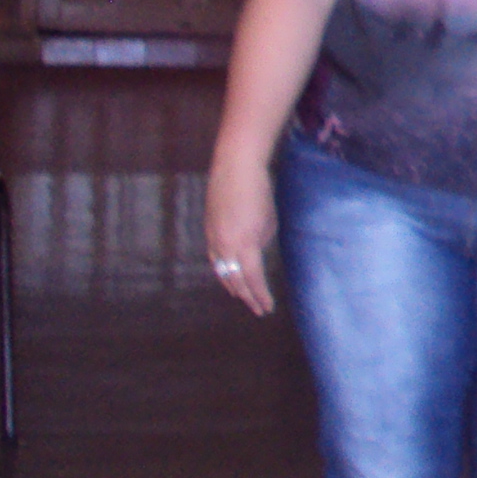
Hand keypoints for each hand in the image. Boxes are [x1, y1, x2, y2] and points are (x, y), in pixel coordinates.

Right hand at [205, 153, 278, 315]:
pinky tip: (228, 275)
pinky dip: (223, 270)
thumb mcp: (268, 222)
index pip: (253, 279)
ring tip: (243, 297)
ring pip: (222, 270)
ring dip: (233, 285)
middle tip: (258, 308)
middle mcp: (225, 246)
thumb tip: (253, 255)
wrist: (234, 169)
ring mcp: (213, 239)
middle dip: (248, 296)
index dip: (260, 295)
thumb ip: (260, 243)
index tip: (268, 308)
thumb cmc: (259, 193)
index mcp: (244, 245)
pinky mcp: (208, 231)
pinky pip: (215, 258)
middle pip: (235, 279)